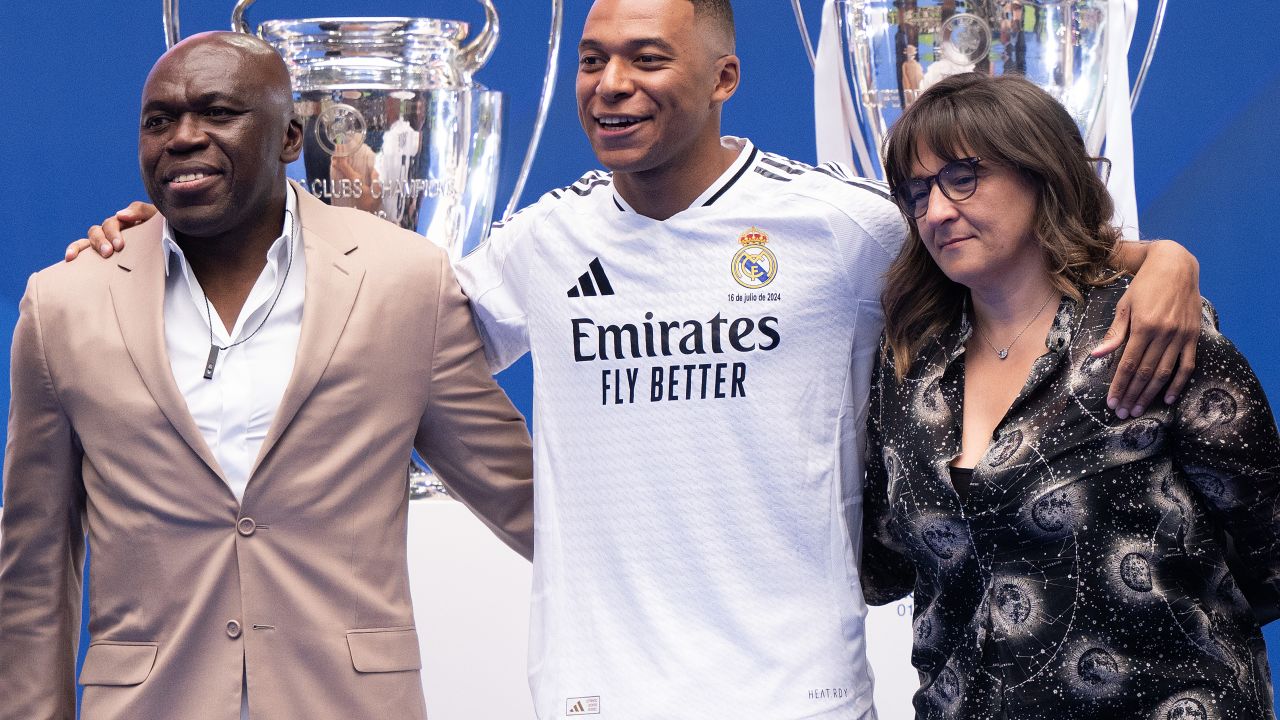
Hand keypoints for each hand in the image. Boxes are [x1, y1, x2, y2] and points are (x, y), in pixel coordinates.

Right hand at [65, 201, 156, 260]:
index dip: (113, 233)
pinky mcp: (102, 254)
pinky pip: (84, 250)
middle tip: (110, 252)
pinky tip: (70, 258)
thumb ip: (142, 211)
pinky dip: (74, 250)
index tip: (119, 246)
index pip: (113, 222)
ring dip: (90, 245)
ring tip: (95, 256)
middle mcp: (114, 230)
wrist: (172, 250)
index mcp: (126, 221)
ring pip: (90, 238)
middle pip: (99, 230)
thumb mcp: (158, 219)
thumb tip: (120, 214)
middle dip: (102, 241)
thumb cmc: (165, 233)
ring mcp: (107, 242)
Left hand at [1091, 240, 1200, 417]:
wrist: (1175, 266)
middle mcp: (1164, 334)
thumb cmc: (1144, 285)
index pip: (1128, 364)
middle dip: (1132, 395)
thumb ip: (1114, 333)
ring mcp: (1181, 336)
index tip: (1111, 401)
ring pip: (1165, 373)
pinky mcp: (1193, 336)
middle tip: (1122, 413)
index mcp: (1143, 326)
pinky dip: (1178, 384)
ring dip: (1150, 394)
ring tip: (1138, 409)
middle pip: (1145, 373)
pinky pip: (1187, 365)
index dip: (1119, 385)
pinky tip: (1167, 398)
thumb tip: (1097, 354)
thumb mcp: (1125, 305)